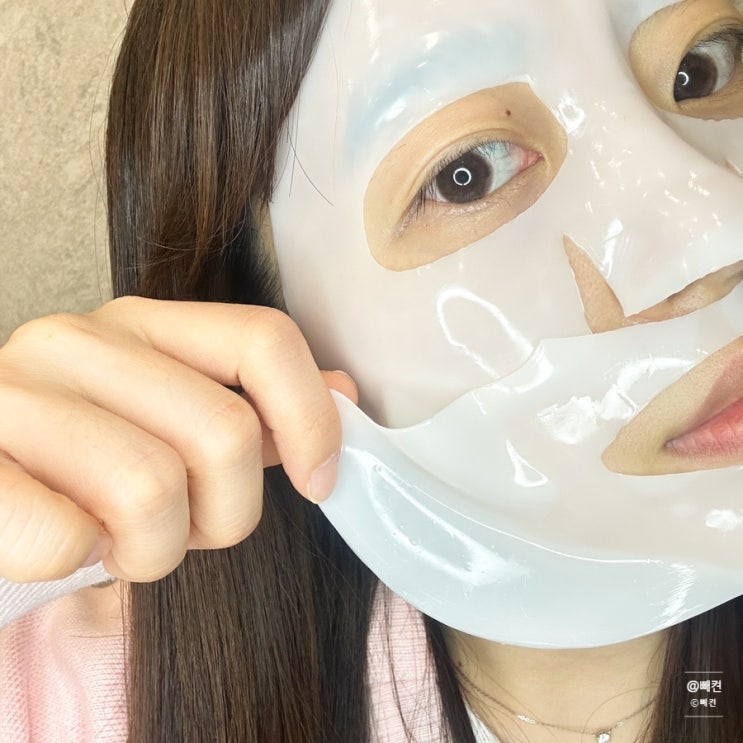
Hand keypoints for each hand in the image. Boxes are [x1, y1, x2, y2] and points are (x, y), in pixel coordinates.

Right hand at [0, 297, 356, 582]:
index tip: (320, 484)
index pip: (264, 340)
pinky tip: (68, 541)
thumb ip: (251, 406)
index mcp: (143, 323)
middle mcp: (80, 340)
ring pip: (151, 489)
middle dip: (225, 516)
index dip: (312, 418)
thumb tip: (343, 396)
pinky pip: (64, 537)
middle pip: (226, 432)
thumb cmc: (80, 459)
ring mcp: (14, 393)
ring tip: (123, 539)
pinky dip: (79, 561)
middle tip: (184, 528)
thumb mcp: (167, 418)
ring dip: (155, 549)